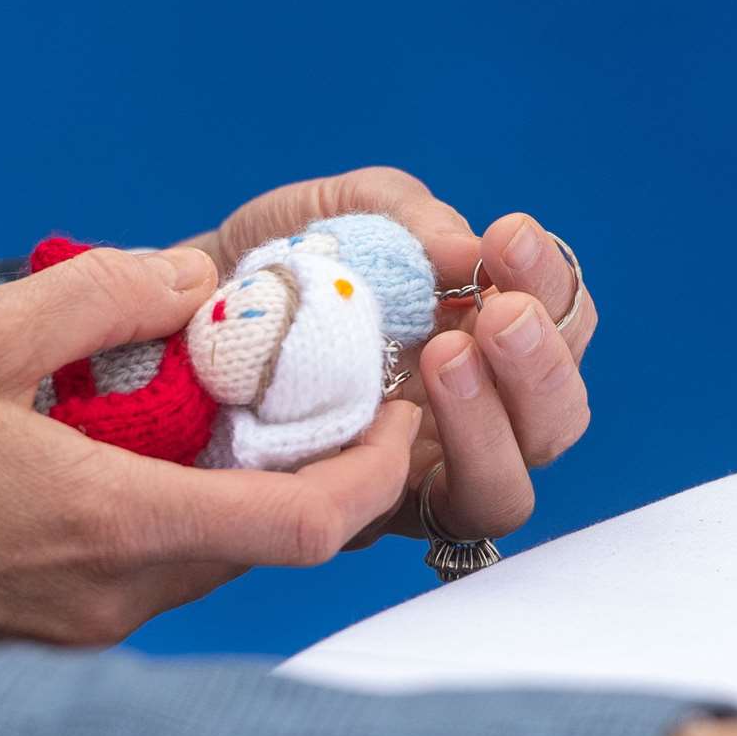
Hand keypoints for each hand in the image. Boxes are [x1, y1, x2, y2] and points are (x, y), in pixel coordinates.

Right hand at [0, 247, 420, 644]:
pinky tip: (121, 455)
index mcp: (109, 524)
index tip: (397, 412)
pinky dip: (166, 515)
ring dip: (230, 488)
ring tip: (212, 402)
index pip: (301, 527)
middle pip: (261, 542)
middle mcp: (111, 600)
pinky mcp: (40, 639)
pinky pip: (142, 577)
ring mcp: (76, 632)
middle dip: (305, 464)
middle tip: (304, 379)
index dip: (374, 470)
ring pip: (201, 560)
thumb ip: (98, 296)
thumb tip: (190, 278)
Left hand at [179, 168, 598, 546]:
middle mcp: (466, 417)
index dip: (554, 288)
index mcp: (483, 338)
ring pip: (501, 491)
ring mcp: (414, 477)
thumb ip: (403, 217)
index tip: (508, 236)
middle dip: (540, 366)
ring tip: (445, 355)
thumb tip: (466, 251)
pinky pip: (413, 522)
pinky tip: (382, 418)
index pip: (562, 326)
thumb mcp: (337, 213)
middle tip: (494, 314)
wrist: (174, 315)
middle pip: (554, 421)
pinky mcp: (356, 518)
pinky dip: (409, 473)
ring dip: (491, 426)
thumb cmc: (272, 264)